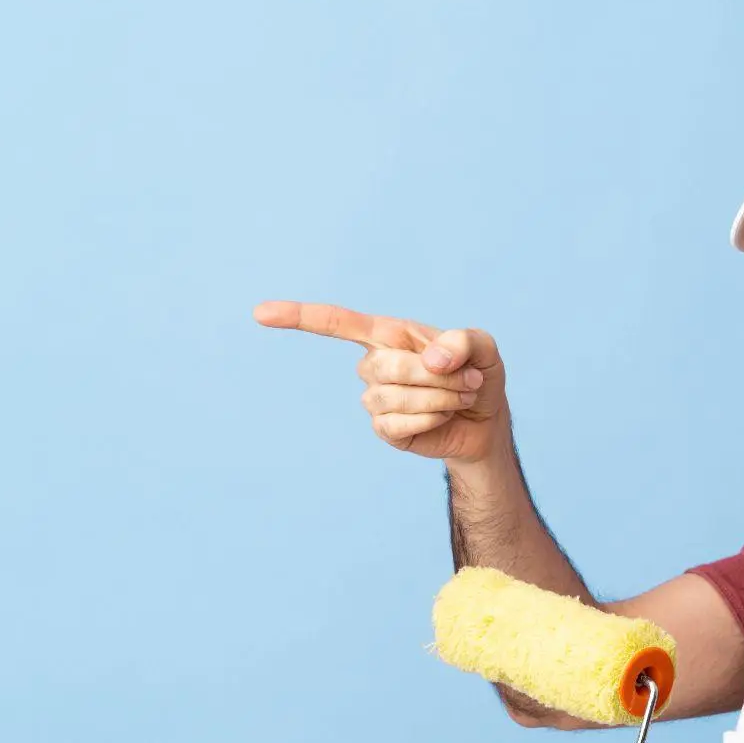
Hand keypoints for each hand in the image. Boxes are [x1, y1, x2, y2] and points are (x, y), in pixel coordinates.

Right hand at [253, 302, 509, 464]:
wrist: (483, 421)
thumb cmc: (477, 374)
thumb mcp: (483, 348)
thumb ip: (464, 342)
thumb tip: (431, 360)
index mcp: (387, 334)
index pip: (336, 322)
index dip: (298, 316)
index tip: (260, 313)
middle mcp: (374, 364)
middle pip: (383, 366)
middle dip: (434, 376)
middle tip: (467, 380)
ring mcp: (375, 399)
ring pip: (391, 398)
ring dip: (437, 398)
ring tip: (459, 396)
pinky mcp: (385, 429)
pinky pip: (397, 425)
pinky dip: (430, 420)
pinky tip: (443, 417)